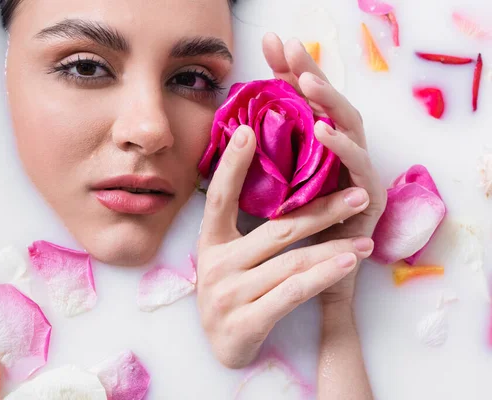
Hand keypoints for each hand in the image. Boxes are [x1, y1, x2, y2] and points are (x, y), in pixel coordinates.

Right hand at [197, 124, 375, 368]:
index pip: (219, 198)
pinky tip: (349, 265)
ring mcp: (228, 294)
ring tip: (366, 238)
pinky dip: (323, 276)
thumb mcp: (229, 256)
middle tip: (358, 194)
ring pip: (292, 262)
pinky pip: (293, 293)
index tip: (246, 130)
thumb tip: (277, 179)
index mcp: (210, 243)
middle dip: (322, 210)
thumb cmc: (233, 292)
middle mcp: (215, 265)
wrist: (224, 348)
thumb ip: (247, 227)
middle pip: (276, 230)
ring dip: (334, 247)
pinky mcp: (245, 322)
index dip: (232, 165)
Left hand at [262, 33, 386, 305]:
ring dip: (327, 101)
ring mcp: (356, 173)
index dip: (288, 73)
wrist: (308, 287)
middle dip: (308, 71)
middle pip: (327, 104)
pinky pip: (359, 166)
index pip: (302, 103)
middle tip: (288, 45)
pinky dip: (343, 146)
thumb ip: (259, 164)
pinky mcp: (368, 197)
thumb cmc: (287, 240)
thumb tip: (232, 132)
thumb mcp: (267, 195)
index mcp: (313, 150)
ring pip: (349, 125)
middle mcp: (338, 156)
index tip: (270, 46)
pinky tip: (324, 130)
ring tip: (305, 81)